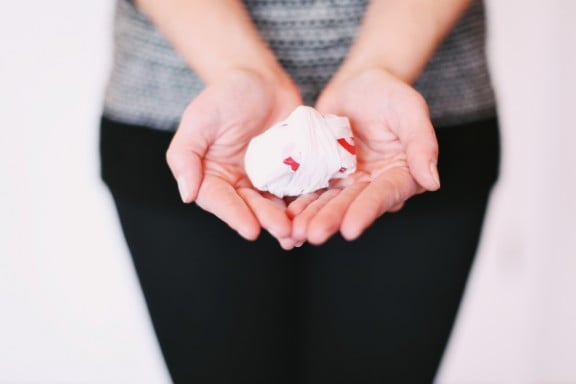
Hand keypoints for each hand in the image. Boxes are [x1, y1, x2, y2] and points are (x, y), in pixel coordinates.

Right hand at [166, 69, 301, 243]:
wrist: (261, 79)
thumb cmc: (225, 95)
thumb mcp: (198, 119)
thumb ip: (185, 155)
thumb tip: (187, 194)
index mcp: (211, 175)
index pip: (219, 199)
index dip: (234, 215)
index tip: (250, 229)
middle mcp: (237, 182)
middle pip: (250, 206)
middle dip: (267, 220)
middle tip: (283, 232)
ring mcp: (265, 179)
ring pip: (274, 204)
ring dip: (286, 220)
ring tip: (298, 232)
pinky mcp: (290, 172)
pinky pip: (297, 190)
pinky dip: (304, 204)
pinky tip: (314, 214)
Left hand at [288, 68, 439, 244]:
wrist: (358, 84)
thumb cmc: (388, 93)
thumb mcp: (409, 109)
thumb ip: (422, 143)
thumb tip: (431, 182)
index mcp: (402, 173)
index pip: (384, 195)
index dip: (367, 212)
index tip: (350, 228)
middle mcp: (375, 183)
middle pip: (353, 204)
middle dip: (333, 219)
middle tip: (314, 234)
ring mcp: (350, 181)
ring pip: (331, 202)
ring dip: (313, 217)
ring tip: (295, 232)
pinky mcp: (328, 175)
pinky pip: (313, 190)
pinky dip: (301, 203)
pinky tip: (286, 215)